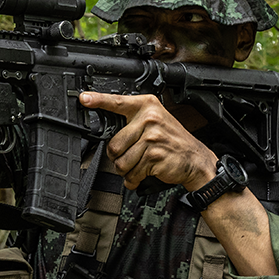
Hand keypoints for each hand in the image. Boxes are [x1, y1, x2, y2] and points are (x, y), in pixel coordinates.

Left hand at [78, 92, 216, 190]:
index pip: (117, 102)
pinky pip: (132, 173)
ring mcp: (152, 137)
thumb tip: (109, 132)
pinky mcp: (154, 156)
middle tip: (132, 156)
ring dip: (127, 171)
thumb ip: (134, 121)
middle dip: (118, 158)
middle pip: (114, 145)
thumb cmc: (173, 141)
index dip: (98, 101)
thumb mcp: (157, 121)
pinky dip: (135, 179)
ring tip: (140, 165)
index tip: (84, 98)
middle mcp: (149, 119)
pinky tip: (145, 174)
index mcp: (147, 106)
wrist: (194, 159)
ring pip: (121, 162)